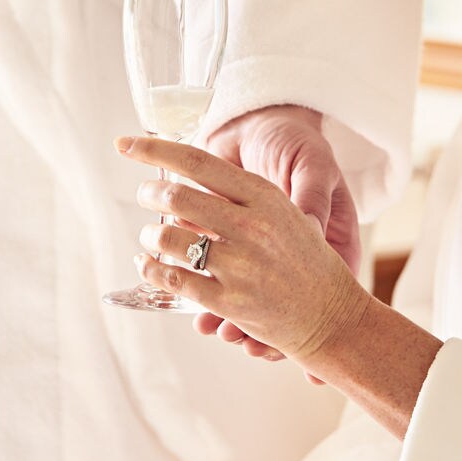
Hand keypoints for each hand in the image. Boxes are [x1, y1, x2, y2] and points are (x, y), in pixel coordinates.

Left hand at [118, 136, 370, 363]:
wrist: (335, 314)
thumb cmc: (309, 260)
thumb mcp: (291, 215)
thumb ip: (248, 200)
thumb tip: (192, 183)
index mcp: (267, 198)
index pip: (200, 163)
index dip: (156, 150)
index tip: (126, 145)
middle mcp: (253, 227)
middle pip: (178, 196)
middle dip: (150, 194)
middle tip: (145, 195)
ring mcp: (240, 265)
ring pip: (168, 239)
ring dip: (149, 236)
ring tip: (149, 237)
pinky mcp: (228, 302)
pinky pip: (174, 280)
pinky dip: (152, 270)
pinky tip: (148, 265)